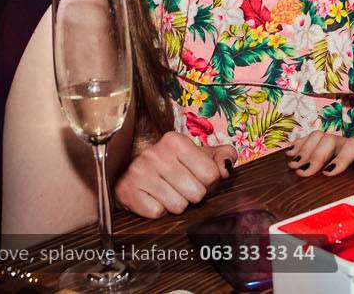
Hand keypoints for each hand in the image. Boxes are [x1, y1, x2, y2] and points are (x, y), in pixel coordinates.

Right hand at [114, 131, 236, 217]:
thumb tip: (225, 169)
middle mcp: (155, 153)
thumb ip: (224, 156)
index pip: (211, 174)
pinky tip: (153, 198)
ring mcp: (138, 172)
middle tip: (182, 187)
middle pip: (196, 193)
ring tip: (167, 192)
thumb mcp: (201, 155)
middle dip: (193, 195)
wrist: (134, 173)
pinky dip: (159, 210)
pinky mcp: (127, 191)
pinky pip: (157, 213)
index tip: (197, 177)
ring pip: (178, 206)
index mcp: (176, 141)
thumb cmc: (175, 165)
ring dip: (176, 204)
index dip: (209, 182)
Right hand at [286, 124, 353, 176]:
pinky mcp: (334, 142)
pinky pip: (314, 139)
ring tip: (292, 164)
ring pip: (321, 137)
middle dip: (315, 156)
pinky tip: (290, 154)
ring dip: (305, 150)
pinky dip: (300, 145)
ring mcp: (341, 140)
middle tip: (302, 172)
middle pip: (331, 141)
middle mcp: (353, 142)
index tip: (330, 172)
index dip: (342, 158)